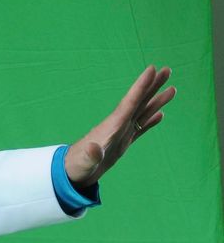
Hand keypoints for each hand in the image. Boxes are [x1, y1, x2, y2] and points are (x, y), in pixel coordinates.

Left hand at [64, 65, 175, 190]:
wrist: (71, 173)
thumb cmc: (76, 167)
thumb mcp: (84, 162)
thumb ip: (91, 155)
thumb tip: (94, 148)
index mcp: (112, 126)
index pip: (130, 102)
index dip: (141, 86)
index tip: (153, 68)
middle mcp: (118, 125)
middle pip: (139, 101)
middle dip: (153, 86)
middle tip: (167, 70)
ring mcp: (121, 133)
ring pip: (143, 112)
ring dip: (156, 101)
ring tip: (172, 89)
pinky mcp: (122, 143)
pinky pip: (140, 128)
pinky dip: (150, 121)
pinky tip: (160, 115)